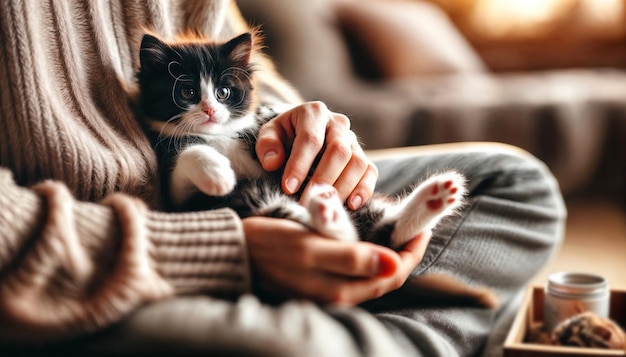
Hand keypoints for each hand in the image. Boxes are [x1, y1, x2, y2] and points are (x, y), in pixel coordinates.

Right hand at [243, 216, 431, 304]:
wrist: (235, 250)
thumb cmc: (269, 244)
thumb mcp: (310, 247)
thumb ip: (351, 258)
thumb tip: (395, 265)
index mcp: (341, 290)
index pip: (393, 274)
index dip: (412, 250)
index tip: (423, 225)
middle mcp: (340, 295)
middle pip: (388, 275)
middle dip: (405, 249)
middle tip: (414, 221)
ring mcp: (331, 289)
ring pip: (374, 272)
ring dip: (389, 250)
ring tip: (396, 225)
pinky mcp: (323, 281)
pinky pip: (357, 270)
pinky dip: (370, 252)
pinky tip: (370, 235)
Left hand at [255, 101, 377, 209]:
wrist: (299, 135)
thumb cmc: (283, 137)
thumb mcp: (269, 135)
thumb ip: (267, 145)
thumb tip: (273, 162)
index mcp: (314, 113)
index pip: (310, 139)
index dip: (300, 165)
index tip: (288, 188)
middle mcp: (338, 124)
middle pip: (339, 151)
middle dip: (323, 178)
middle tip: (308, 201)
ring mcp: (353, 141)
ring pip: (358, 163)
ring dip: (342, 187)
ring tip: (325, 205)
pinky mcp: (364, 157)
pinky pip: (370, 172)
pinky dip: (363, 190)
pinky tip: (350, 205)